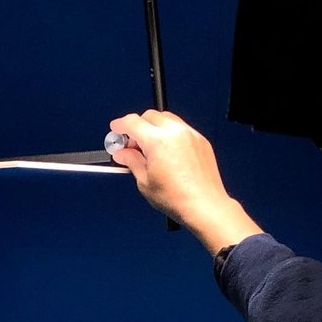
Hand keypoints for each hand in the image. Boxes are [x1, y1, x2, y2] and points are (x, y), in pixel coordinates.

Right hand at [108, 109, 263, 254]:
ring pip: (167, 119)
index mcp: (157, 141)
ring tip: (149, 149)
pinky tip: (166, 151)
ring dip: (154, 127)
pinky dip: (170, 133)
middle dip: (137, 126)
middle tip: (131, 145)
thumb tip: (123, 154)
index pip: (132, 122)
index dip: (120, 125)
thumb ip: (131, 161)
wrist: (204, 205)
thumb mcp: (144, 181)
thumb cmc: (178, 198)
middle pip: (149, 116)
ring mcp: (190, 135)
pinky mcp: (200, 141)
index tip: (116, 129)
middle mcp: (175, 132)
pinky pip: (181, 128)